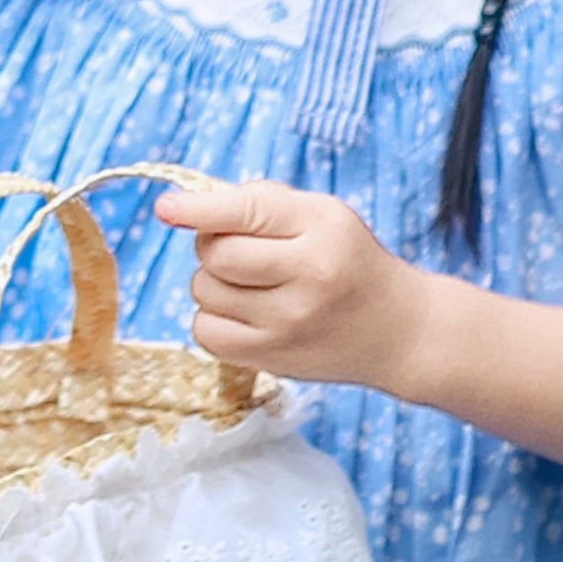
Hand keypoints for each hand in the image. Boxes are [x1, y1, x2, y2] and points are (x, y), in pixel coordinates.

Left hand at [153, 172, 425, 394]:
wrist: (396, 330)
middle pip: (216, 253)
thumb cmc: (348, 260)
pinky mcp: (270, 359)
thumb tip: (183, 208)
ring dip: (213, 281)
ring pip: (204, 291)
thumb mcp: (323, 214)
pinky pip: (205, 330)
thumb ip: (260, 202)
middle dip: (214, 244)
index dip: (197, 209)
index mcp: (322, 229)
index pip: (245, 212)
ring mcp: (287, 324)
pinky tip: (242, 312)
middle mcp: (307, 277)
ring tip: (251, 282)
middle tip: (242, 248)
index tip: (166, 208)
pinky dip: (212, 317)